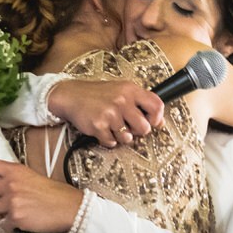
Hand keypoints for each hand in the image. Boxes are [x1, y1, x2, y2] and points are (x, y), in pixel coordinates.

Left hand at [0, 158, 83, 232]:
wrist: (70, 208)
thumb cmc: (56, 193)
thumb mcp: (33, 176)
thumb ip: (15, 178)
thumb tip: (0, 183)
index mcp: (15, 170)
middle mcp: (10, 184)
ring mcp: (11, 201)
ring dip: (0, 212)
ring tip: (15, 212)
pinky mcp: (15, 218)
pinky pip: (3, 224)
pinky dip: (10, 226)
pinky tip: (21, 223)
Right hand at [48, 79, 163, 146]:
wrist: (71, 96)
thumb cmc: (99, 95)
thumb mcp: (122, 91)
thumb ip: (141, 103)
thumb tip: (160, 122)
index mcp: (131, 90)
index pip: (156, 106)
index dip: (158, 118)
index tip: (153, 122)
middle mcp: (122, 101)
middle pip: (144, 128)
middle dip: (137, 131)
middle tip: (127, 125)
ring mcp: (110, 114)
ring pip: (127, 138)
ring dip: (120, 136)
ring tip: (112, 126)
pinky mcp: (98, 126)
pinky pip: (111, 142)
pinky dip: (107, 139)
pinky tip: (102, 129)